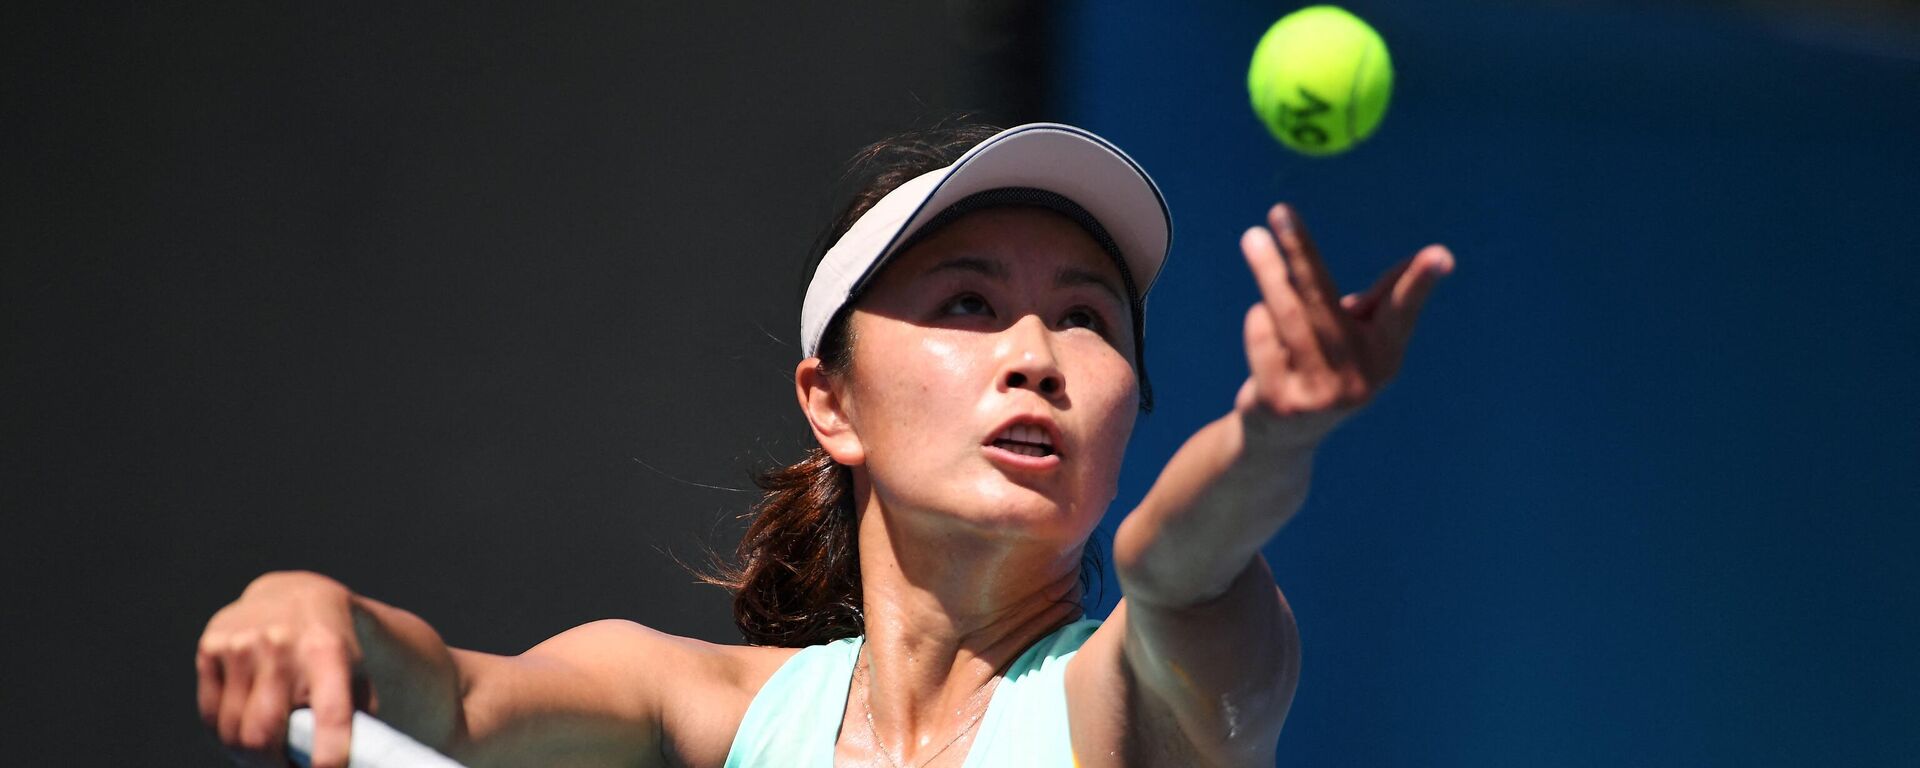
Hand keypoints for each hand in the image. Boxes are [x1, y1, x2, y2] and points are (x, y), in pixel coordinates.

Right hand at [197, 571, 363, 767]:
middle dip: (273, 767)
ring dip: (247, 756)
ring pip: (232, 732)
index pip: (331, 712)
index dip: (330, 751)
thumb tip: (354, 762)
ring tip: (267, 754)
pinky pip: (210, 715)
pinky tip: (245, 727)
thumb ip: (355, 715)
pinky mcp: (211, 647)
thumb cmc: (331, 646)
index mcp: (328, 651)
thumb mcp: (355, 671)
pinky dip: (225, 734)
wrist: (292, 594)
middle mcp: (282, 644)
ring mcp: (241, 643)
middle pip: (262, 735)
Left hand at [1234, 203, 1452, 449]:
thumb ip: (1385, 299)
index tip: (1440, 255)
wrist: (1283, 437)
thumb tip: (1428, 259)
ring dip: (1268, 271)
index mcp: (1385, 356)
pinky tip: (1262, 319)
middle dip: (1300, 251)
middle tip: (1280, 212)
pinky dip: (1259, 321)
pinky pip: (1262, 339)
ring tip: (1253, 239)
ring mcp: (1317, 394)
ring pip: (1287, 315)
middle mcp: (1358, 378)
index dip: (1420, 283)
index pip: (1403, 310)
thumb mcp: (1361, 337)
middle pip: (1323, 300)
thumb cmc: (1329, 368)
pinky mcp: (1279, 402)